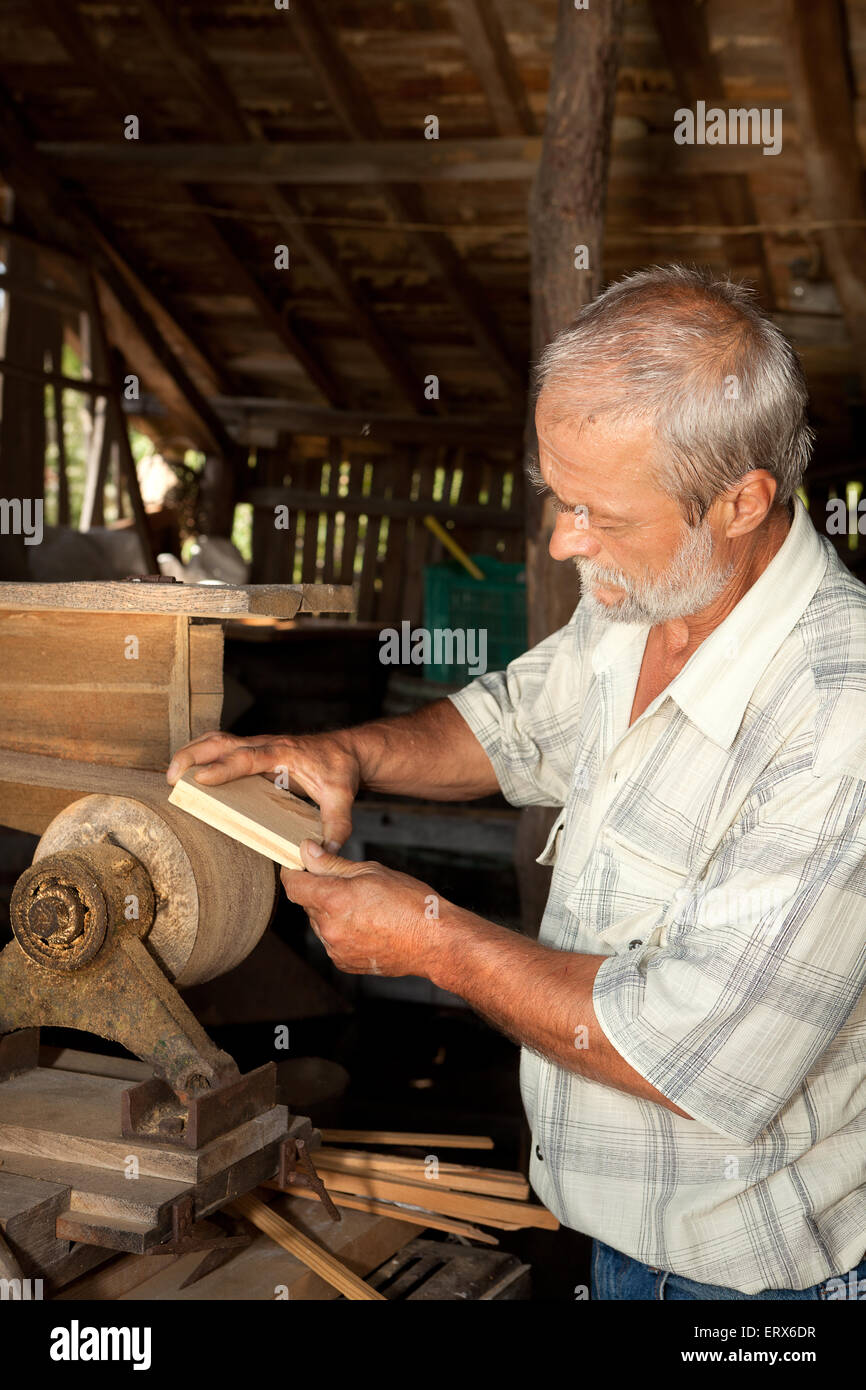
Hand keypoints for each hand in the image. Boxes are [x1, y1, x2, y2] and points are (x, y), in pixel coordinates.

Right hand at [166, 730, 359, 850]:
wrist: (346, 751)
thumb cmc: (341, 770)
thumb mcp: (342, 798)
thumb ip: (336, 826)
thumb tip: (322, 852)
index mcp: (285, 753)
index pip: (249, 758)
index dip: (224, 768)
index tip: (200, 779)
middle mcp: (267, 745)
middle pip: (223, 742)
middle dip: (194, 756)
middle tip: (172, 778)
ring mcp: (258, 746)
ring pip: (217, 740)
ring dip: (191, 752)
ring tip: (171, 775)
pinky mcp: (253, 751)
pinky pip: (221, 747)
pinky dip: (200, 753)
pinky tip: (186, 769)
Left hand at [281, 841, 445, 977]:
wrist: (434, 941)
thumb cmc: (410, 902)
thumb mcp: (371, 871)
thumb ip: (332, 864)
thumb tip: (307, 851)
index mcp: (333, 900)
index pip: (293, 884)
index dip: (293, 871)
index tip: (299, 864)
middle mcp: (329, 928)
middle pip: (308, 903)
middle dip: (320, 890)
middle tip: (349, 884)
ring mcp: (335, 948)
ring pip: (320, 923)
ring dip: (331, 912)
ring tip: (365, 907)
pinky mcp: (344, 962)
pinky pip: (332, 941)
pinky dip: (341, 930)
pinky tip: (367, 925)